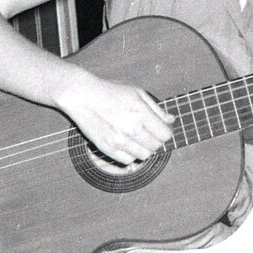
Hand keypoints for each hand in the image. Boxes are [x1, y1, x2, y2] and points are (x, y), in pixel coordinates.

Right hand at [56, 67, 174, 165]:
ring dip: (144, 148)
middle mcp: (131, 128)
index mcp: (141, 112)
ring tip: (137, 138)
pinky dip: (131, 154)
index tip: (160, 129)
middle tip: (148, 132)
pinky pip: (128, 160)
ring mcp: (118, 140)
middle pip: (156, 146)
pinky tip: (127, 143)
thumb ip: (156, 108)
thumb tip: (171, 120)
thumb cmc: (110, 91)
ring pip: (144, 155)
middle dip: (156, 140)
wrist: (82, 96)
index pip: (165, 135)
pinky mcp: (107, 148)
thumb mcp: (137, 92)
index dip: (166, 132)